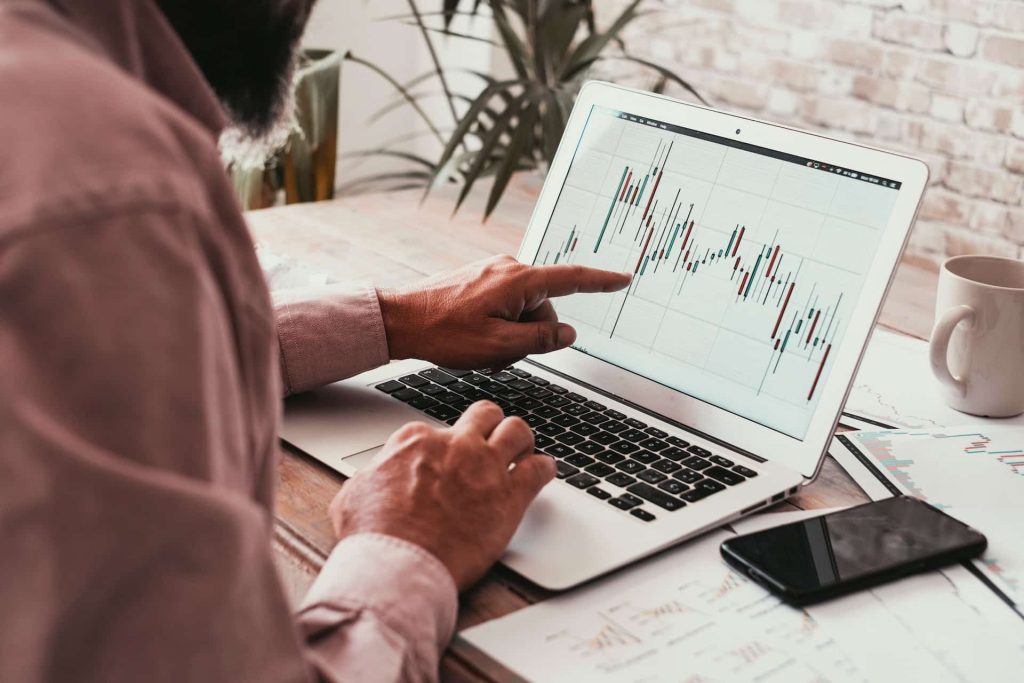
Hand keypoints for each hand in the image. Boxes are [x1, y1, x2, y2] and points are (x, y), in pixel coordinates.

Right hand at [328, 402, 554, 589]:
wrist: (398, 564)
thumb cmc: (373, 535)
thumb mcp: (354, 493)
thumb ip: (372, 476)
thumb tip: (374, 478)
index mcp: (416, 440)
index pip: (438, 429)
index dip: (443, 447)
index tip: (446, 462)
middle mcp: (455, 445)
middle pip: (484, 415)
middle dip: (489, 425)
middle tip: (491, 441)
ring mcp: (485, 466)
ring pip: (517, 430)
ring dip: (521, 440)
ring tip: (523, 451)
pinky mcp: (510, 496)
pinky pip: (540, 468)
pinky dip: (545, 469)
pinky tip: (542, 474)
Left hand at [377, 255, 630, 368]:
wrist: (400, 320)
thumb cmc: (443, 333)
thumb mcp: (498, 347)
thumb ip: (540, 339)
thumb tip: (567, 332)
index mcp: (519, 280)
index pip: (572, 277)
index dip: (602, 280)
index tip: (624, 277)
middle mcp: (509, 269)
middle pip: (544, 307)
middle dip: (531, 335)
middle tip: (499, 357)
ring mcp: (493, 273)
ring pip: (524, 310)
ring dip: (512, 335)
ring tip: (483, 352)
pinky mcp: (480, 280)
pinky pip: (506, 306)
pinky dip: (499, 327)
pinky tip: (476, 341)